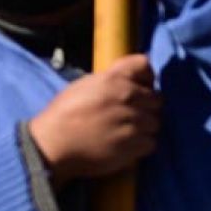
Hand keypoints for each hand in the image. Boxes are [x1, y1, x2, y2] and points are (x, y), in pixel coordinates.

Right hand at [27, 54, 158, 184]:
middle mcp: (127, 97)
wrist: (53, 144)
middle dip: (147, 106)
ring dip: (145, 127)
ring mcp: (133, 121)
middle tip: (133, 115)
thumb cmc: (63, 115)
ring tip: (127, 132)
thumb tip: (129, 81)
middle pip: (156, 98)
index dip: (146, 77)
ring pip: (156, 121)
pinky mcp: (134, 144)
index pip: (144, 64)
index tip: (142, 86)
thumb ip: (110, 81)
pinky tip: (127, 146)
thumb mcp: (84, 86)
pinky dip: (142, 145)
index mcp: (113, 79)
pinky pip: (151, 142)